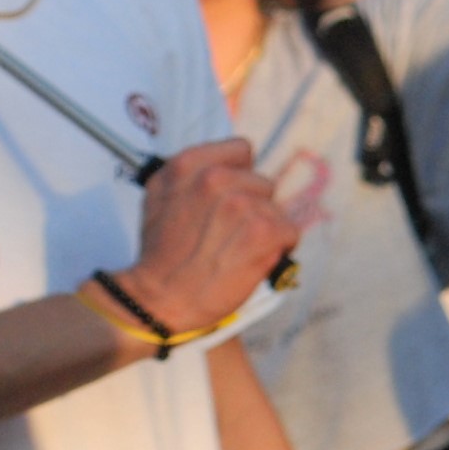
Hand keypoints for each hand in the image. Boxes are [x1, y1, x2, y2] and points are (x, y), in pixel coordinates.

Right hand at [127, 138, 300, 331]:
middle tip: (228, 233)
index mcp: (188, 164)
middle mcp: (214, 179)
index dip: (238, 177)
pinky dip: (279, 247)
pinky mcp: (260, 233)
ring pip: (275, 209)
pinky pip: (289, 231)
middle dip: (252, 207)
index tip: (227, 199)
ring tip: (237, 250)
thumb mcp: (159, 195)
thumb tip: (224, 163)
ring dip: (263, 230)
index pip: (241, 150)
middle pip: (262, 183)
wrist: (159, 299)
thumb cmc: (160, 251)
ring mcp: (239, 205)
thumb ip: (190, 171)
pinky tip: (256, 259)